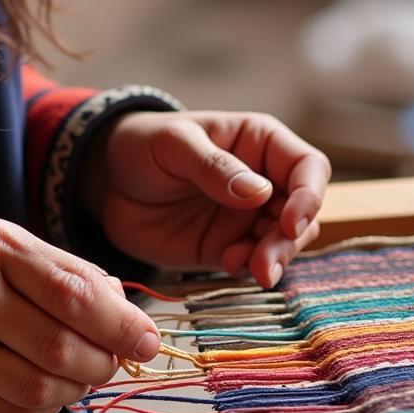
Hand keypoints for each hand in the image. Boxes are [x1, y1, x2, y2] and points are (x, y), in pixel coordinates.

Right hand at [0, 219, 161, 412]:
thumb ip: (62, 269)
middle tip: (114, 362)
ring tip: (80, 375)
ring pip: (42, 390)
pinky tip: (42, 390)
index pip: (75, 293)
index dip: (122, 325)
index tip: (148, 342)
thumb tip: (124, 306)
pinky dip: (43, 408)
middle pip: (63, 348)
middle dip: (105, 363)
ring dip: (76, 389)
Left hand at [82, 112, 330, 286]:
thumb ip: (214, 166)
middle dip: (290, 240)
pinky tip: (229, 264)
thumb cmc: (142, 146)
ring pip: (286, 242)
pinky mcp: (228, 247)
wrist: (104, 183)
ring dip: (276, 259)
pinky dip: (250, 268)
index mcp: (261, 143)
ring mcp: (248, 218)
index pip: (308, 168)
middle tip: (265, 263)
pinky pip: (255, 262)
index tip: (290, 223)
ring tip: (251, 269)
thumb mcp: (174, 144)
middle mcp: (264, 181)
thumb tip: (259, 192)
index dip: (309, 196)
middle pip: (303, 212)